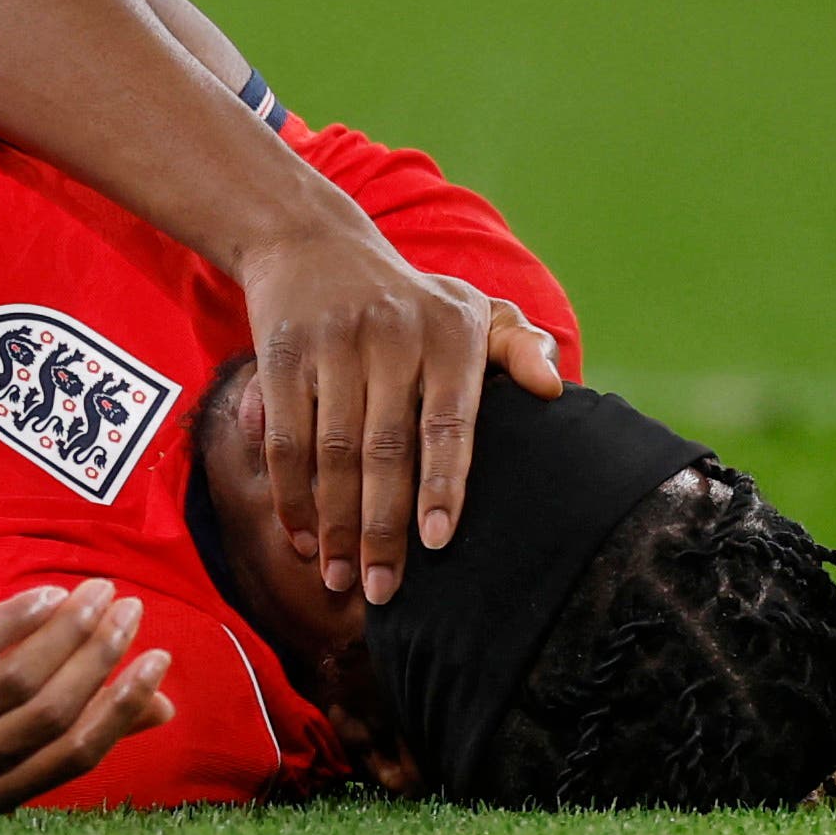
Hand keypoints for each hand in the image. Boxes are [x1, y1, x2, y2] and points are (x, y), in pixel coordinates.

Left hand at [0, 580, 175, 813]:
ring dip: (66, 630)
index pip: (70, 755)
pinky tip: (46, 595)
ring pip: (12, 679)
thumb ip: (73, 724)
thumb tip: (163, 708)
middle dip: (99, 657)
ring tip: (98, 592)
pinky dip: (15, 618)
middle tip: (130, 610)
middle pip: (46, 713)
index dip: (122, 708)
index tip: (156, 660)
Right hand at [236, 228, 566, 604]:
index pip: (448, 421)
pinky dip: (290, 496)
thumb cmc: (408, 299)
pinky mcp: (281, 356)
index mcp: (450, 332)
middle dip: (380, 528)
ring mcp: (332, 345)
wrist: (312, 243)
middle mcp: (393, 336)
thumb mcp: (470, 306)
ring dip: (331, 525)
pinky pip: (284, 441)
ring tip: (338, 579)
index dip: (442, 484)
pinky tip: (301, 539)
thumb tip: (554, 388)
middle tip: (381, 591)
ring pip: (330, 454)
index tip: (437, 542)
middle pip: (384, 450)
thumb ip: (520, 345)